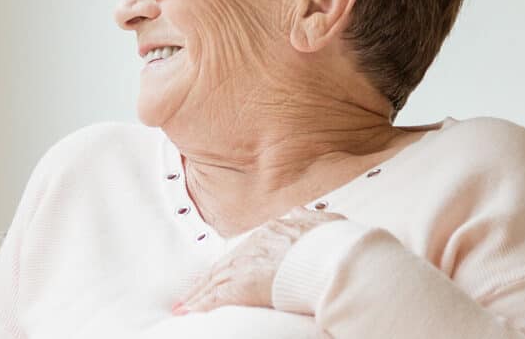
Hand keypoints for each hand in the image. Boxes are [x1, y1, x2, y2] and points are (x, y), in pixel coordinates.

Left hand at [173, 207, 345, 314]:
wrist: (340, 257)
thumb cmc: (341, 245)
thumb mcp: (326, 223)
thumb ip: (310, 219)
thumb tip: (302, 213)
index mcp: (275, 229)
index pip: (243, 250)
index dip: (229, 263)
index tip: (220, 272)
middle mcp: (256, 243)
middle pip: (222, 264)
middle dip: (205, 280)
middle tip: (190, 293)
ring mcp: (248, 263)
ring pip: (214, 281)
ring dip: (197, 295)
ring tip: (184, 307)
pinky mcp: (244, 285)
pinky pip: (216, 298)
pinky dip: (200, 305)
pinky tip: (189, 312)